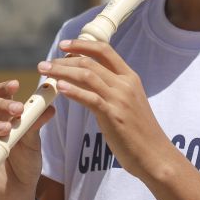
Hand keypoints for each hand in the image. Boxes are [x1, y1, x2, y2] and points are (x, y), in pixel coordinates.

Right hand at [0, 79, 54, 199]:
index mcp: (3, 116)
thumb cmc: (25, 164)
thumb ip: (36, 125)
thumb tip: (49, 108)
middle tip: (17, 109)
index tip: (15, 85)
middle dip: (0, 104)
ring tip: (6, 129)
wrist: (18, 193)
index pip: (0, 95)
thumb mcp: (34, 144)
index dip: (5, 88)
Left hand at [37, 39, 170, 178]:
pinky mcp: (113, 115)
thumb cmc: (139, 132)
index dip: (81, 45)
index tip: (63, 45)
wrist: (155, 155)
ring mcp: (120, 98)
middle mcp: (125, 83)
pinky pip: (90, 98)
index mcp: (130, 77)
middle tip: (44, 64)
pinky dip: (73, 91)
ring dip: (61, 72)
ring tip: (44, 72)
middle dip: (63, 60)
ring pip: (86, 75)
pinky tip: (59, 88)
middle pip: (90, 62)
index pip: (104, 50)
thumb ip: (113, 88)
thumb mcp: (129, 101)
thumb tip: (90, 80)